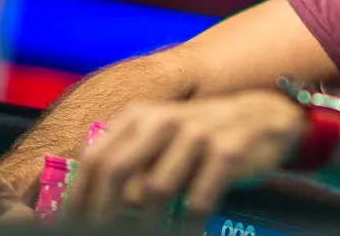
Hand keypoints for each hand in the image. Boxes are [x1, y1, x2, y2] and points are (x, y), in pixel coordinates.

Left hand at [69, 90, 305, 224]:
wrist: (263, 116)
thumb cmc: (202, 135)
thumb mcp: (160, 136)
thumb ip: (128, 160)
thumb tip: (90, 205)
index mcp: (139, 116)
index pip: (94, 157)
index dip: (80, 197)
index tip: (76, 226)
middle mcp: (163, 120)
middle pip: (115, 170)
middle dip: (104, 215)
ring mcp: (195, 134)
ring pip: (154, 190)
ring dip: (147, 227)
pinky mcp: (225, 152)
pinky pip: (197, 201)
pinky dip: (187, 227)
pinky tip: (186, 234)